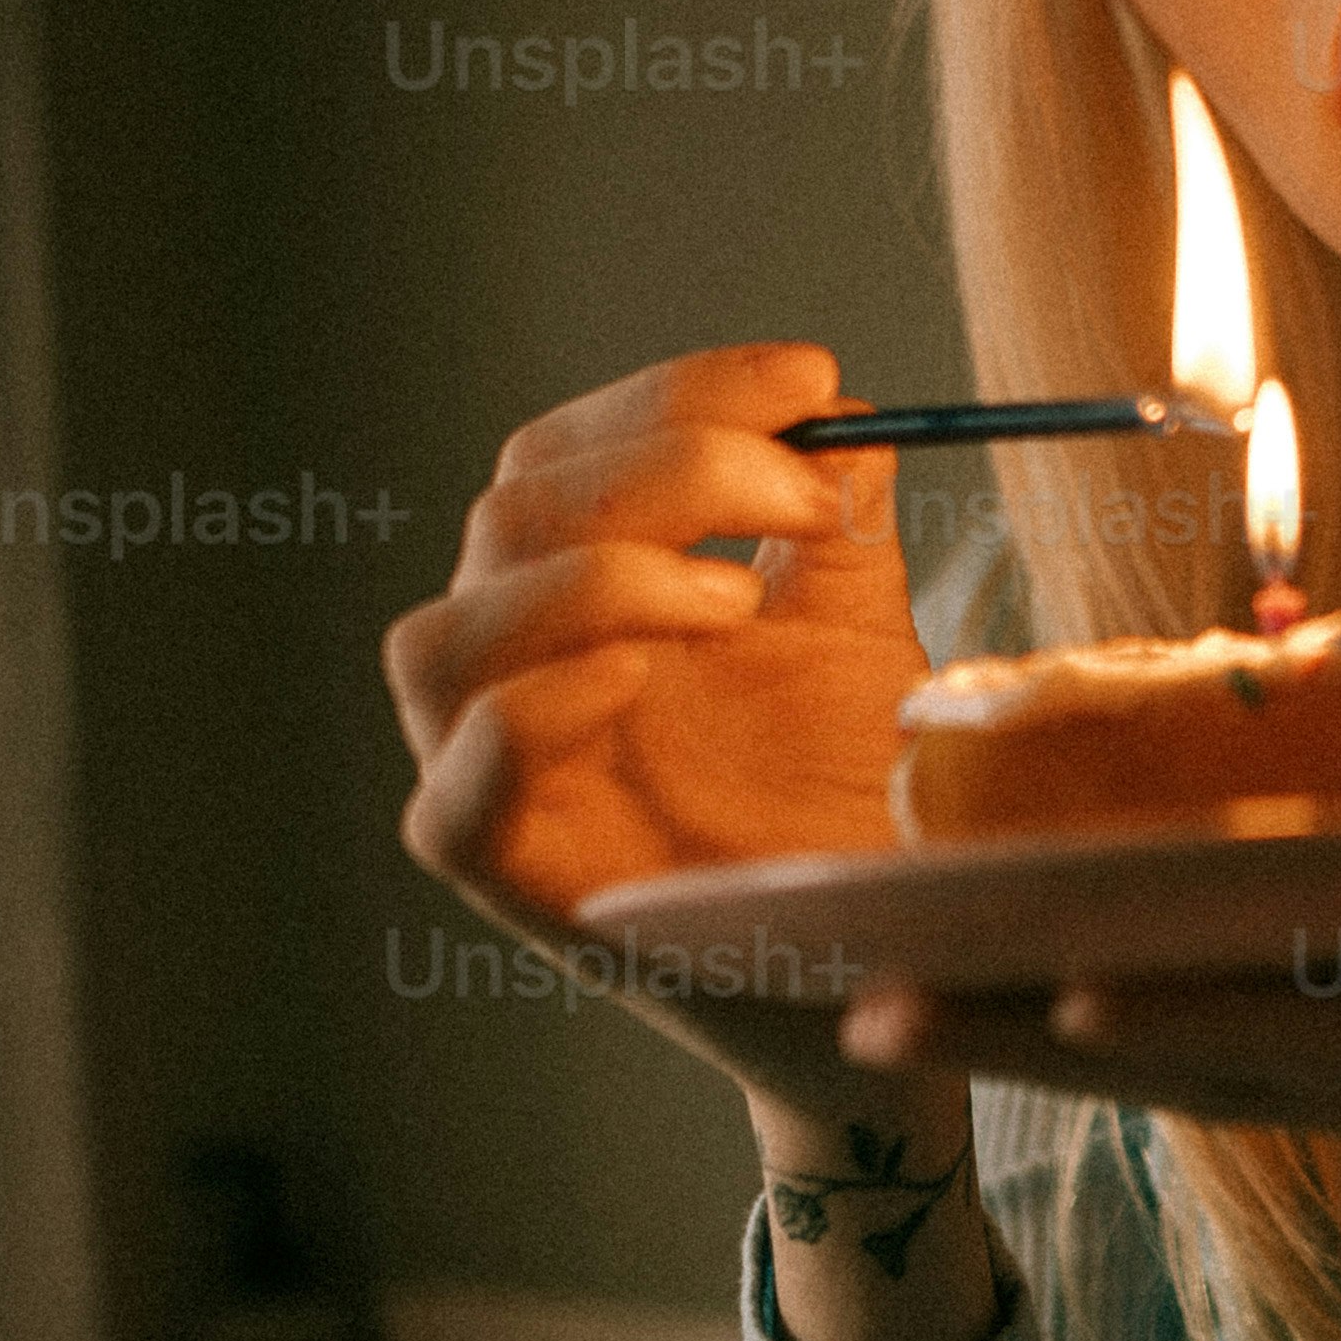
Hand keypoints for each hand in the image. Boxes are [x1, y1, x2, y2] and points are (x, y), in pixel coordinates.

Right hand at [383, 343, 929, 1111]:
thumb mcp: (858, 635)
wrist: (890, 957)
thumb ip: (833, 525)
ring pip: (450, 632)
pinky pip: (460, 784)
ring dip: (594, 580)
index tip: (810, 382)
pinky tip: (637, 682)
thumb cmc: (847, 795)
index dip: (678, 395)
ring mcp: (486, 771)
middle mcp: (511, 663)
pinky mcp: (500, 871)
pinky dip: (536, 710)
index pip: (570, 450)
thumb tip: (835, 410)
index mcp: (577, 584)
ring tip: (732, 604)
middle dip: (668, 471)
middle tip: (807, 502)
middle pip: (514, 513)